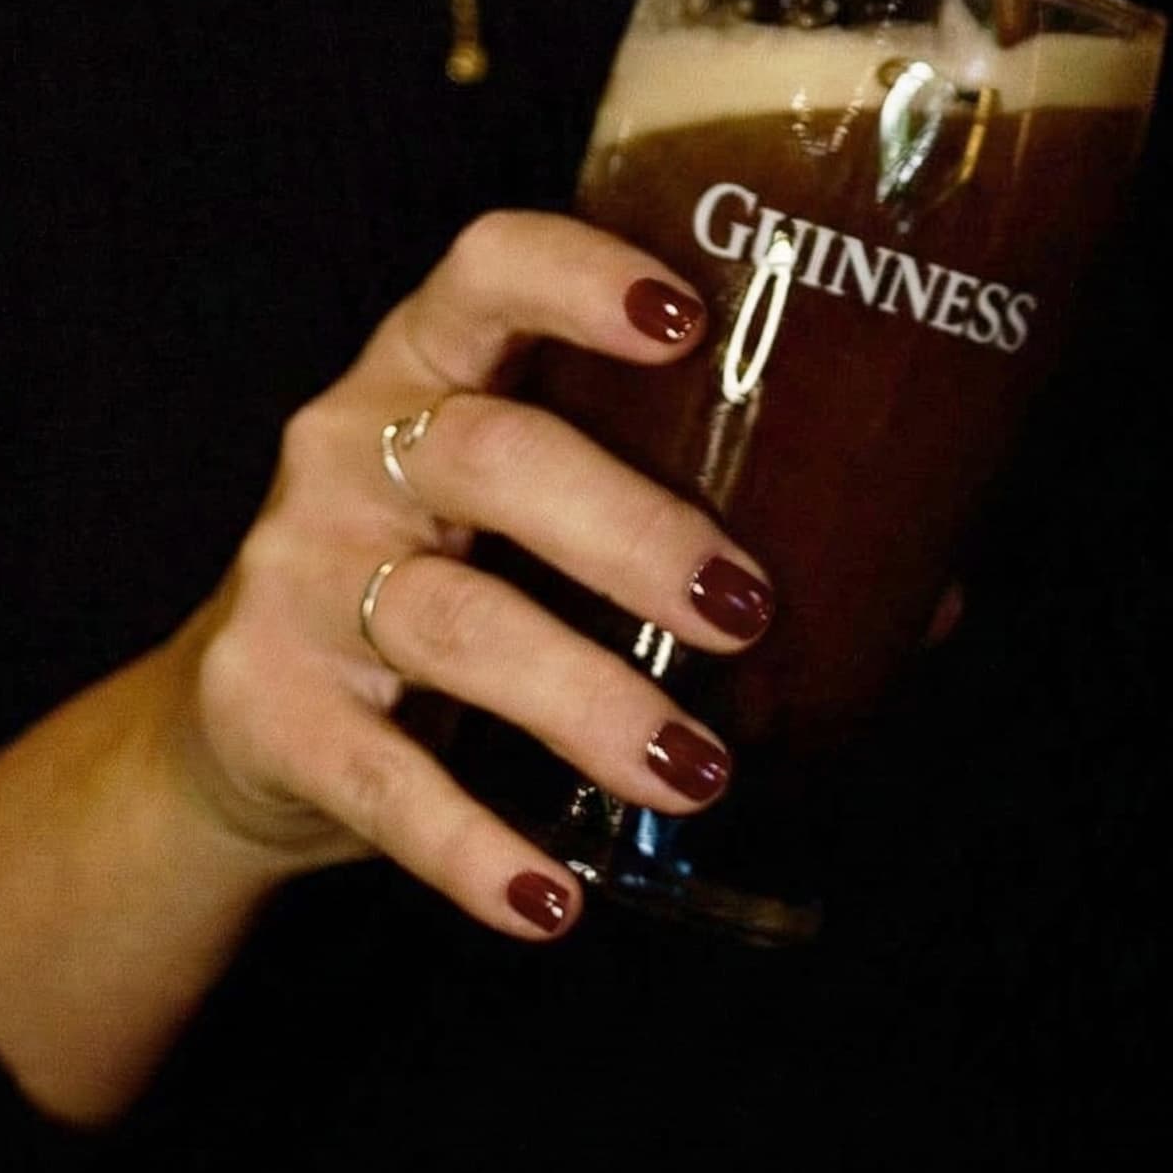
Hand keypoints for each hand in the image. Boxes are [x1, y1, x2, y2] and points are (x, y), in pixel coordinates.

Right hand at [175, 211, 771, 938]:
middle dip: (630, 528)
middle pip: (490, 454)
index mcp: (429, 366)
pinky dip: (473, 846)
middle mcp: (350, 448)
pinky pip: (382, 781)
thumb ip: (696, 518)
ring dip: (585, 698)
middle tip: (746, 608)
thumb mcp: (538, 518)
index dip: (576, 277)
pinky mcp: (265, 707)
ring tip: (697, 769)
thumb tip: (925, 585)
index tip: (686, 317)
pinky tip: (554, 900)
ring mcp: (299, 576)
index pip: (484, 272)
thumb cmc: (453, 577)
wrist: (247, 715)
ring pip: (453, 621)